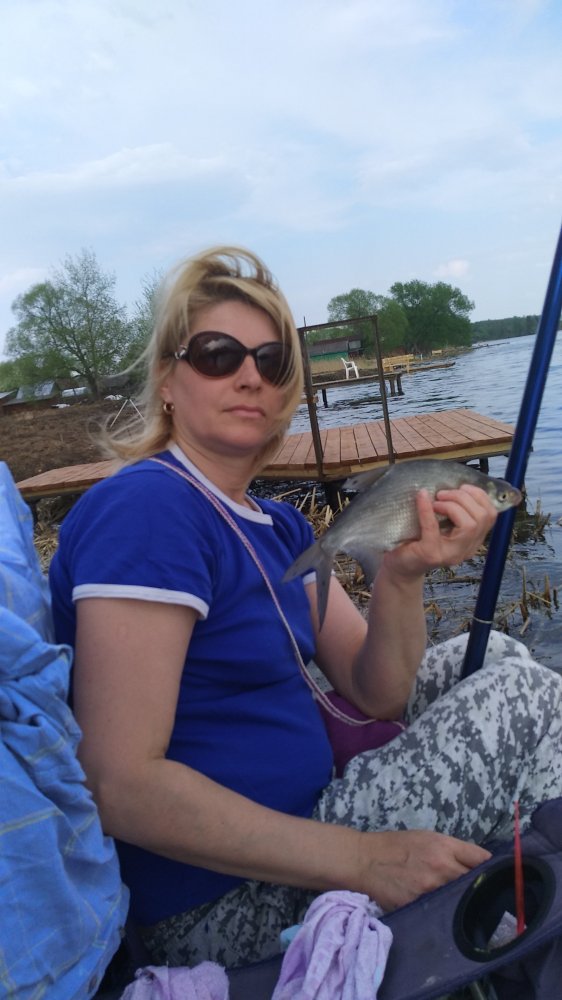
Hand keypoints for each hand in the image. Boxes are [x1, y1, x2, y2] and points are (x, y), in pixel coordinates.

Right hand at [358, 829, 490, 910]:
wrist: (365, 860)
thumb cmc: (396, 846)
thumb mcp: (427, 837)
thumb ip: (453, 850)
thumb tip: (479, 864)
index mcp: (444, 846)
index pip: (482, 860)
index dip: (490, 869)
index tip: (494, 877)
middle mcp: (442, 867)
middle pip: (475, 883)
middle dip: (478, 888)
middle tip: (479, 894)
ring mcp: (431, 890)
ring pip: (461, 901)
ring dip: (463, 902)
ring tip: (461, 905)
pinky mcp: (419, 907)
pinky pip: (441, 913)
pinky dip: (445, 913)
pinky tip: (443, 913)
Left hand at [383, 485, 497, 579]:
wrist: (401, 566)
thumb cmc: (420, 541)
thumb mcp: (443, 525)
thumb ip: (455, 511)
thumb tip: (458, 484)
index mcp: (472, 541)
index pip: (491, 516)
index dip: (480, 496)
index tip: (462, 487)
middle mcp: (466, 549)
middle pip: (482, 518)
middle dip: (464, 498)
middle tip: (443, 494)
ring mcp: (450, 554)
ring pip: (469, 525)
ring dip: (452, 505)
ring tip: (436, 501)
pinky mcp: (431, 554)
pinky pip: (433, 528)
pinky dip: (426, 509)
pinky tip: (422, 497)